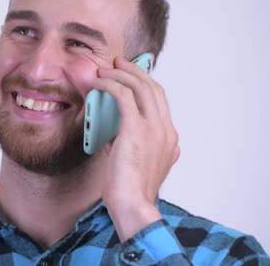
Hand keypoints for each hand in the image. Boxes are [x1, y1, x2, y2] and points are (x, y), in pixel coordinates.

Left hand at [92, 56, 179, 241]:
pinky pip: (124, 96)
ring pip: (141, 87)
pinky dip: (111, 85)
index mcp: (169, 139)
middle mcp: (166, 130)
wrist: (132, 205)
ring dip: (122, 74)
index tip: (131, 75)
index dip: (145, 84)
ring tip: (106, 68)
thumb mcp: (134, 163)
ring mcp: (155, 128)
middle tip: (119, 63)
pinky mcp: (137, 129)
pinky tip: (99, 82)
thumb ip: (130, 146)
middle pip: (154, 88)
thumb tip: (114, 135)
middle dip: (135, 71)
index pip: (160, 101)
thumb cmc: (129, 190)